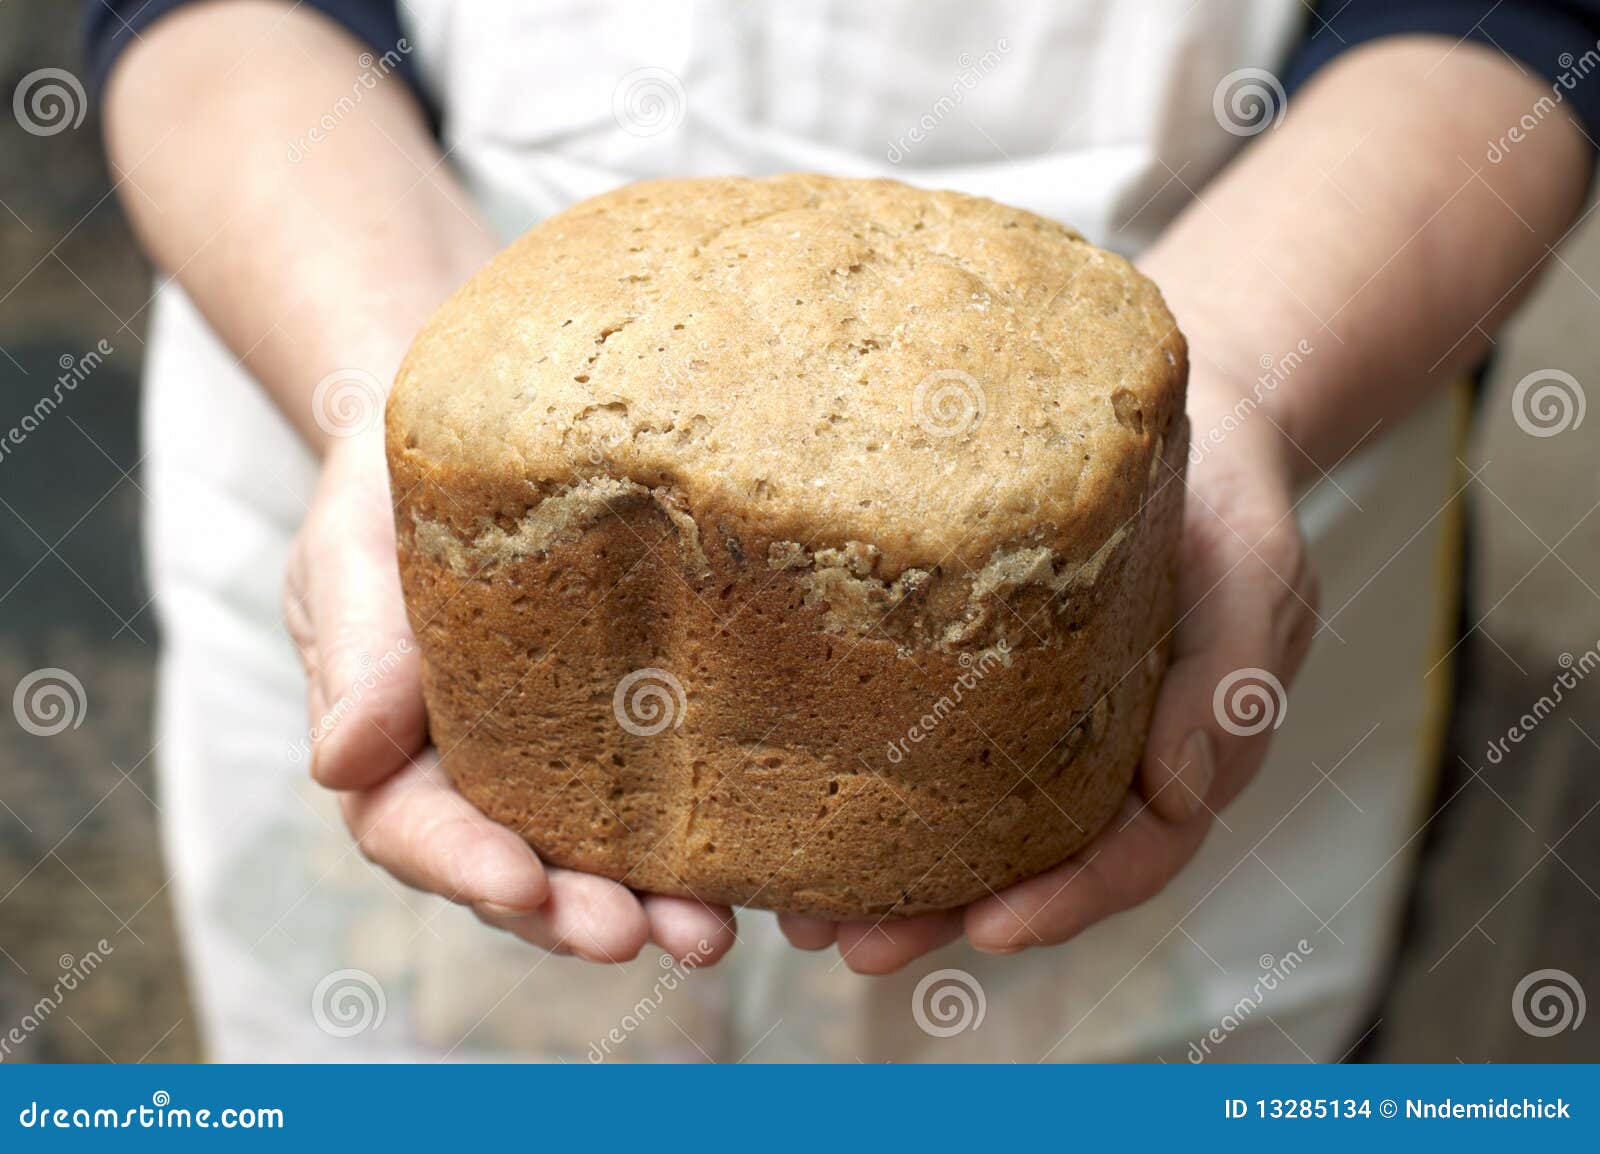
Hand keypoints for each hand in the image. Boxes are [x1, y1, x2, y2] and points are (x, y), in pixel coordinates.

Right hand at [282, 428, 736, 964]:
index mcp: (390, 751)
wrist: (467, 442)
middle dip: (569, 916)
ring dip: (644, 907)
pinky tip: (748, 873)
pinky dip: (695, 847)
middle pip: (512, 873)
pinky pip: (656, 802)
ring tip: (705, 934)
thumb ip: (355, 654)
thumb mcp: (350, 557)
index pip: (412, 831)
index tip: (519, 887)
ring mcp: (549, 766)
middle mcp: (472, 778)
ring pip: (590, 861)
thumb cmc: (388, 493)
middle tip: (630, 937)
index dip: (463, 867)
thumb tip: (338, 766)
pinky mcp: (622, 734)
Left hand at [776, 379, 1318, 970]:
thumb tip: (1180, 795)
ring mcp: (1040, 724)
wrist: (1192, 426)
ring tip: (802, 914)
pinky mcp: (984, 675)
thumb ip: (1230, 684)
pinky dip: (874, 780)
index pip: (1132, 856)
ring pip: (966, 823)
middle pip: (1026, 865)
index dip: (1067, 903)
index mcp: (1178, 759)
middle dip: (941, 916)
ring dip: (890, 876)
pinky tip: (800, 795)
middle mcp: (1101, 760)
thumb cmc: (1232, 505)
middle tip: (854, 948)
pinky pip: (930, 741)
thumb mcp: (1255, 578)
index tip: (991, 931)